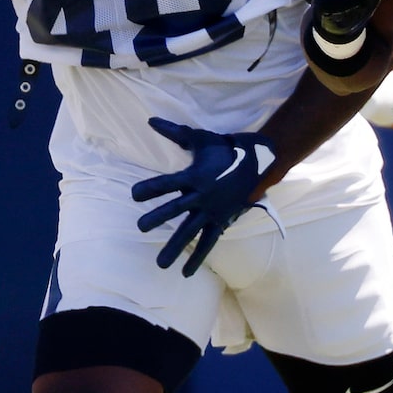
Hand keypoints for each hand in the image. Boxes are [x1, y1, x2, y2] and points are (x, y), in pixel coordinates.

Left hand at [129, 116, 271, 274]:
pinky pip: (207, 242)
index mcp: (193, 176)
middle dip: (158, 218)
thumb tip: (150, 120)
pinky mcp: (220, 221)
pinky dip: (197, 257)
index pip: (167, 183)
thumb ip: (174, 133)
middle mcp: (201, 196)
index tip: (134, 194)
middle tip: (141, 227)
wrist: (258, 163)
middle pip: (176, 209)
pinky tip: (184, 272)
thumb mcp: (200, 139)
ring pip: (190, 232)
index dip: (150, 188)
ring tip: (160, 264)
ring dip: (175, 248)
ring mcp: (211, 211)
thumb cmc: (223, 149)